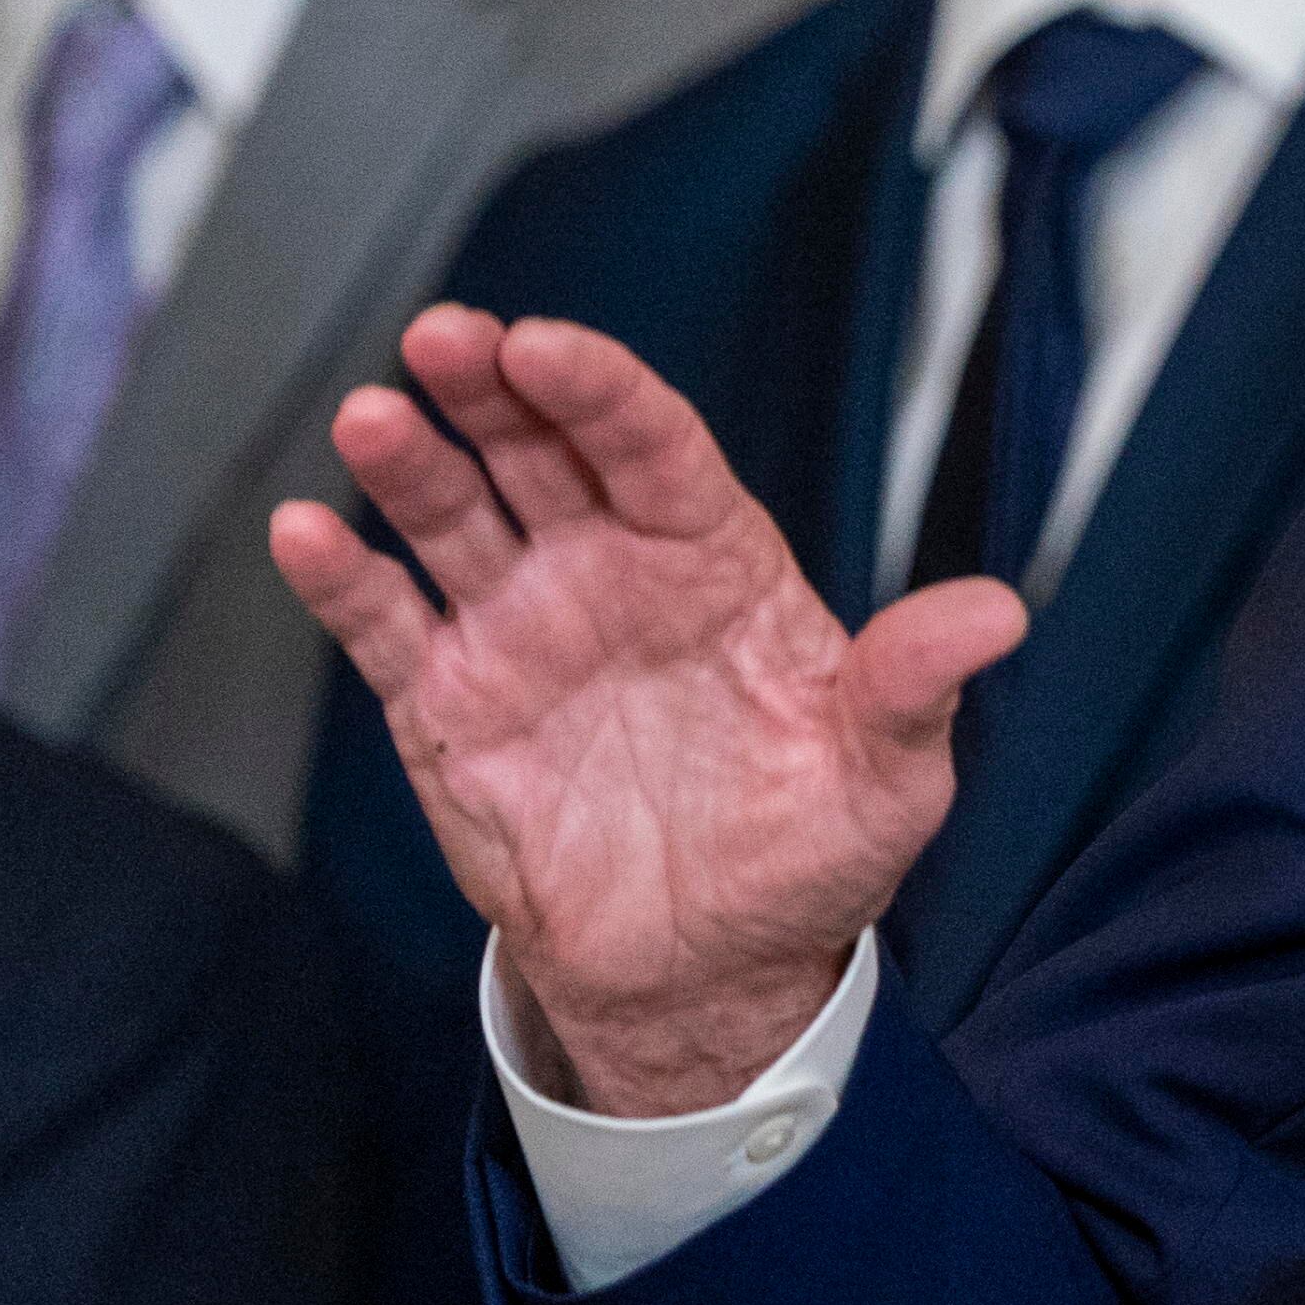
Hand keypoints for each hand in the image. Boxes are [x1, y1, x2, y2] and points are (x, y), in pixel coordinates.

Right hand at [267, 306, 1020, 1115]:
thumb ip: (915, 687)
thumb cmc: (809, 851)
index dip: (601, 390)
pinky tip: (306, 533)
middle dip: (493, 388)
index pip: (653, 447)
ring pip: (453, 518)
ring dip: (409, 462)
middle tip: (448, 337)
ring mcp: (521, 630)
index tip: (547, 345)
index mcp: (713, 561)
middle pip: (543, 452)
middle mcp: (608, 572)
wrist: (710, 968)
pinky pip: (387, 626)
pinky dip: (343, 579)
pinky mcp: (448, 705)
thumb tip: (998, 614)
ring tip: (375, 418)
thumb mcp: (887, 776)